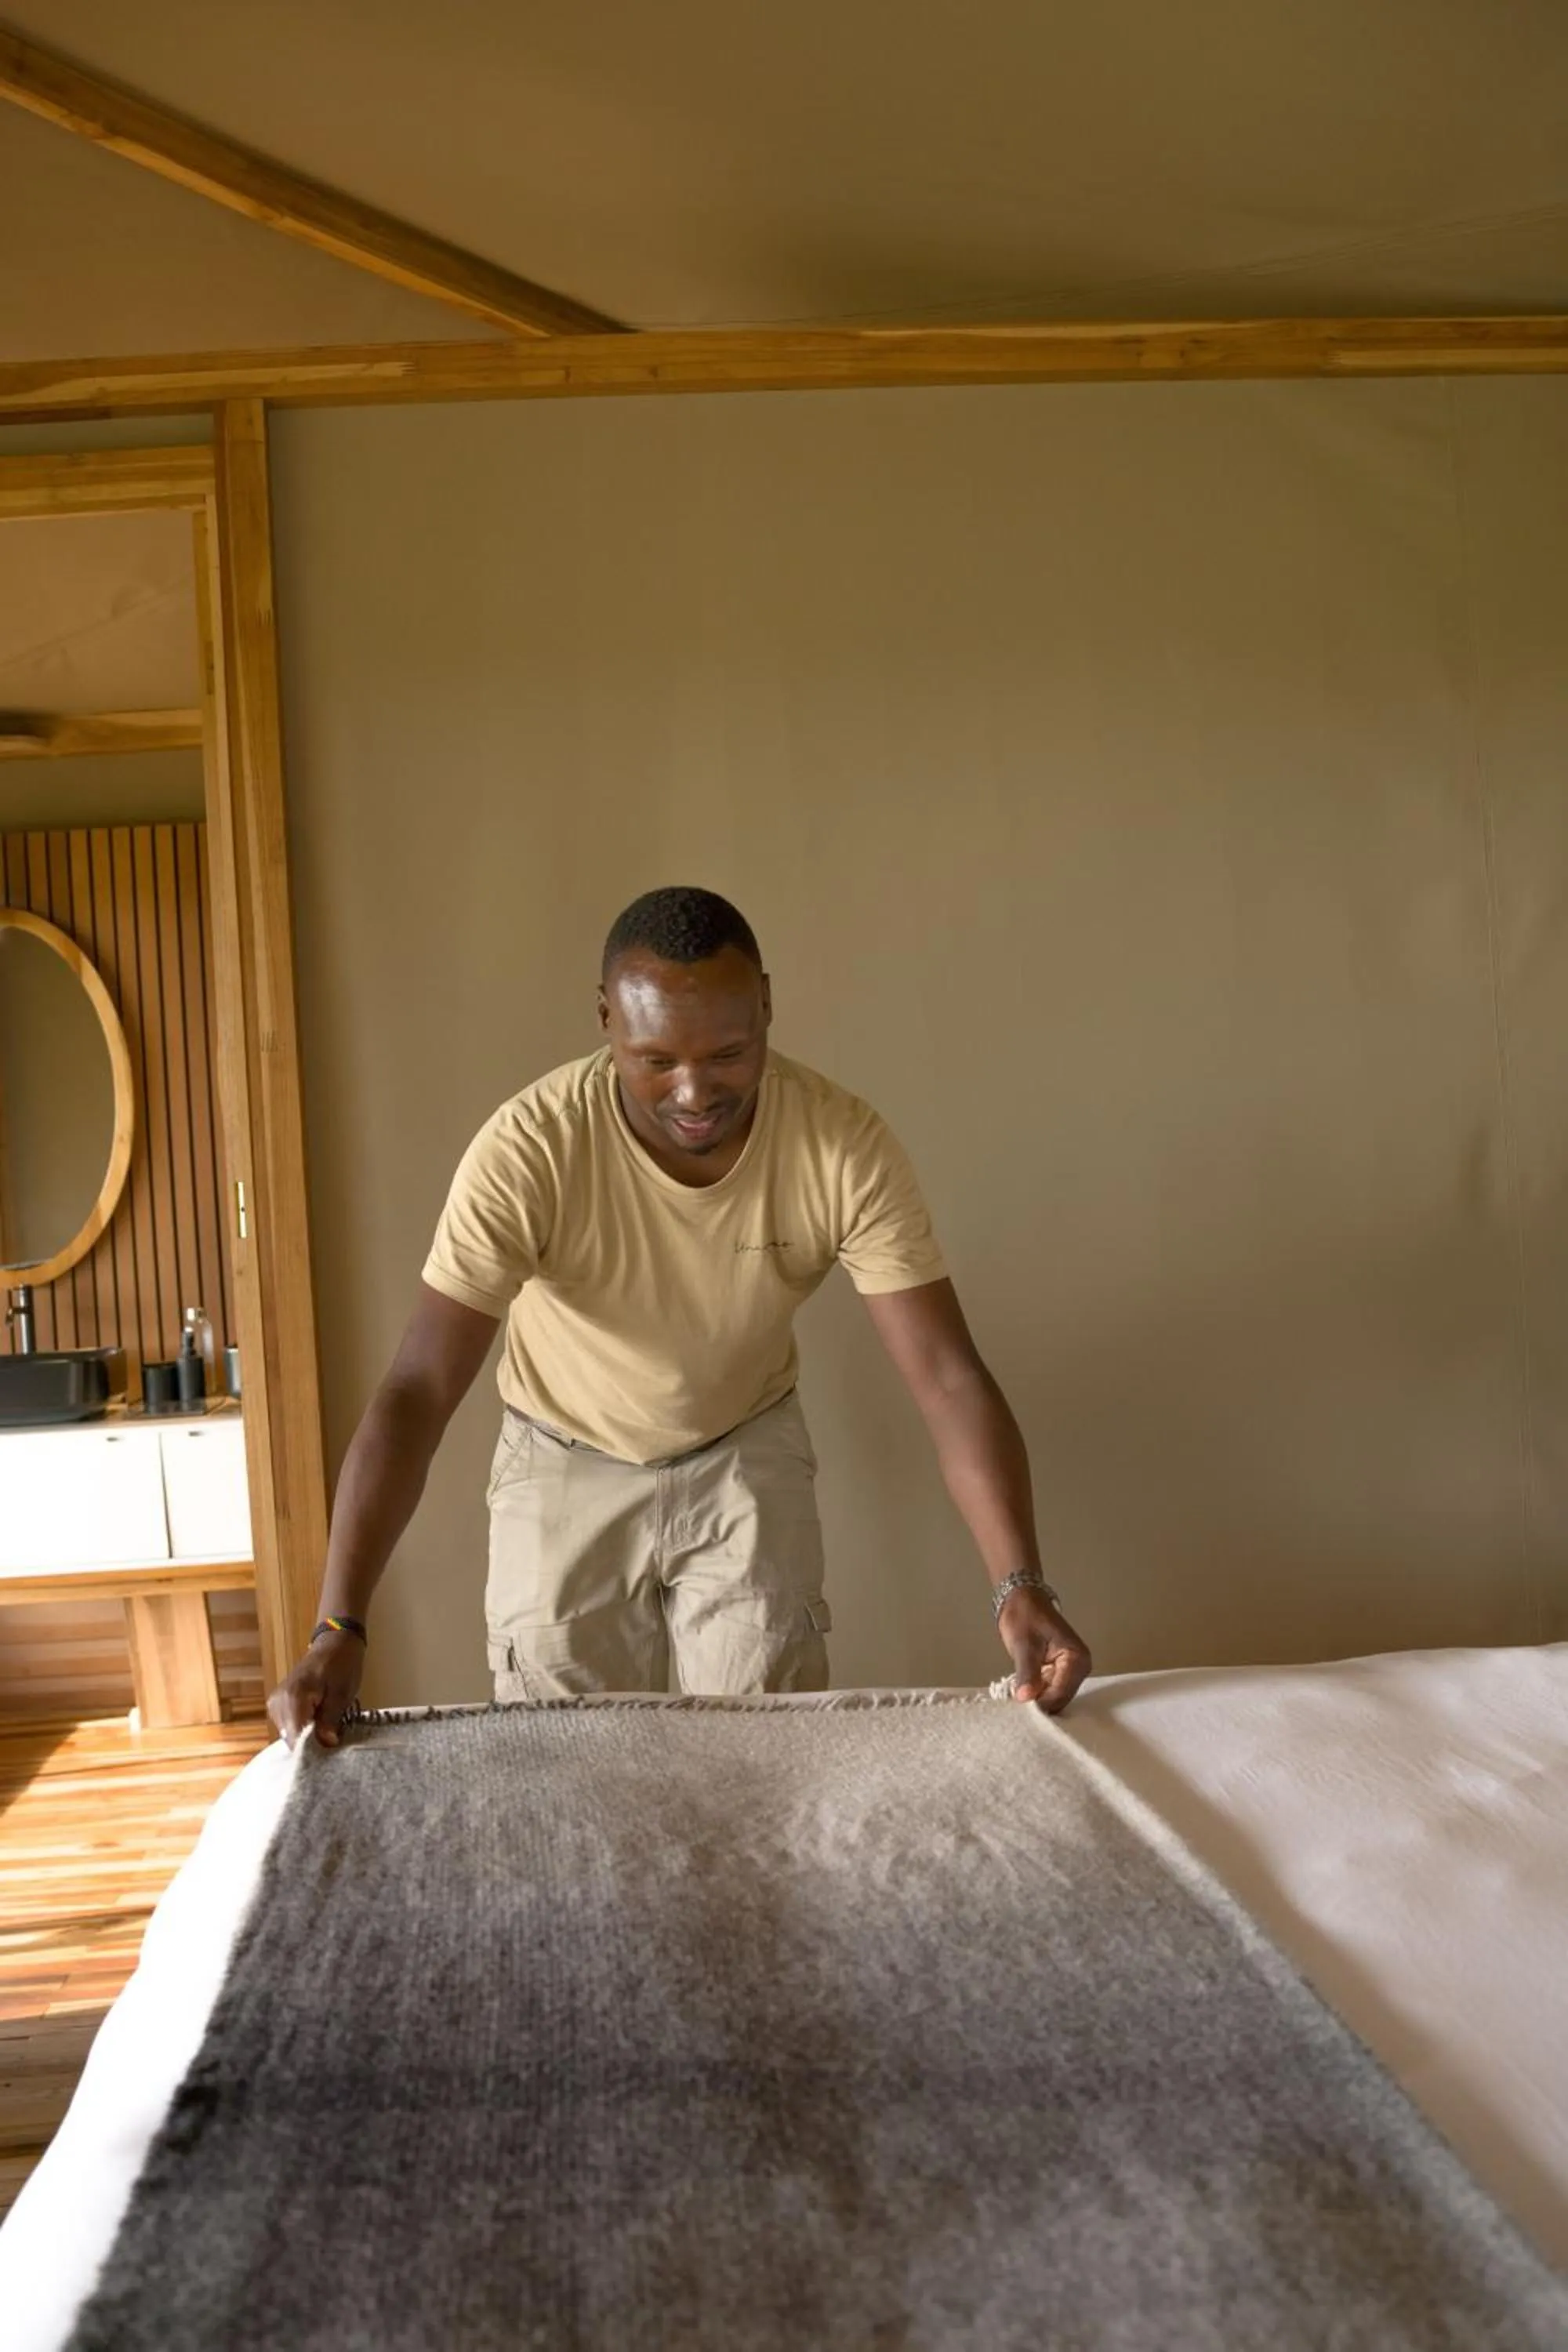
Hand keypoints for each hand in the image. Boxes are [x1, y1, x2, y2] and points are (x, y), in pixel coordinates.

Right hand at [266, 1630, 364, 1749]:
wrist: (334, 1644)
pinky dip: (304, 1730)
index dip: (313, 1752)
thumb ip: (331, 1720)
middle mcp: (277, 1703)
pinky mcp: (278, 1705)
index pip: (296, 1739)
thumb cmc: (342, 1665)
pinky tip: (320, 1727)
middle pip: (291, 1740)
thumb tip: (326, 1745)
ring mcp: (275, 1704)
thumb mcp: (342, 1693)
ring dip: (309, 1739)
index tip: (330, 1758)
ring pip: (290, 1735)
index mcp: (292, 1699)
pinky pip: (290, 1727)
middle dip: (312, 1746)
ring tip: (329, 1734)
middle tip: (333, 1745)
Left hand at [998, 1587, 1090, 1713]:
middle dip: (1039, 1703)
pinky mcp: (1060, 1672)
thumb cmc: (1024, 1616)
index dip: (1040, 1703)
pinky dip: (1037, 1693)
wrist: (1021, 1599)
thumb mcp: (1024, 1645)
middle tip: (1016, 1706)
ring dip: (1037, 1700)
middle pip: (1060, 1698)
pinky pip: (1050, 1690)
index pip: (1061, 1693)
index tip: (1019, 1707)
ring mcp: (1071, 1671)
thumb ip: (1027, 1673)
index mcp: (1077, 1659)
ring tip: (1018, 1699)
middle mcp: (1080, 1668)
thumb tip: (1026, 1698)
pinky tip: (1023, 1692)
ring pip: (1055, 1697)